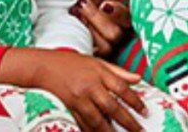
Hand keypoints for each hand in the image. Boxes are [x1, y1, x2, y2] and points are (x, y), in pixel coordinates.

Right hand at [0, 48, 145, 131]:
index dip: (135, 101)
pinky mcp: (69, 107)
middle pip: (112, 106)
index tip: (145, 112)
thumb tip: (138, 78)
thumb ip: (117, 71)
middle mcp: (89, 86)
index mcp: (98, 72)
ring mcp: (78, 98)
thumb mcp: (95, 62)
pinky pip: (83, 123)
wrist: (43, 66)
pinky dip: (92, 131)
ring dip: (110, 131)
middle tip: (139, 130)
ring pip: (98, 119)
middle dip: (128, 121)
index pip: (122, 88)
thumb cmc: (69, 62)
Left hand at [74, 0, 132, 56]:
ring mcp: (102, 46)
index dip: (118, 13)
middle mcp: (114, 33)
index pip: (129, 19)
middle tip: (81, 6)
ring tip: (74, 15)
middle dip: (97, 19)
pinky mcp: (90, 55)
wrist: (55, 0)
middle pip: (116, 34)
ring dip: (88, 30)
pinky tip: (71, 28)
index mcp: (120, 15)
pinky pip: (91, 56)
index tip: (104, 4)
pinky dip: (81, 41)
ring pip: (106, 47)